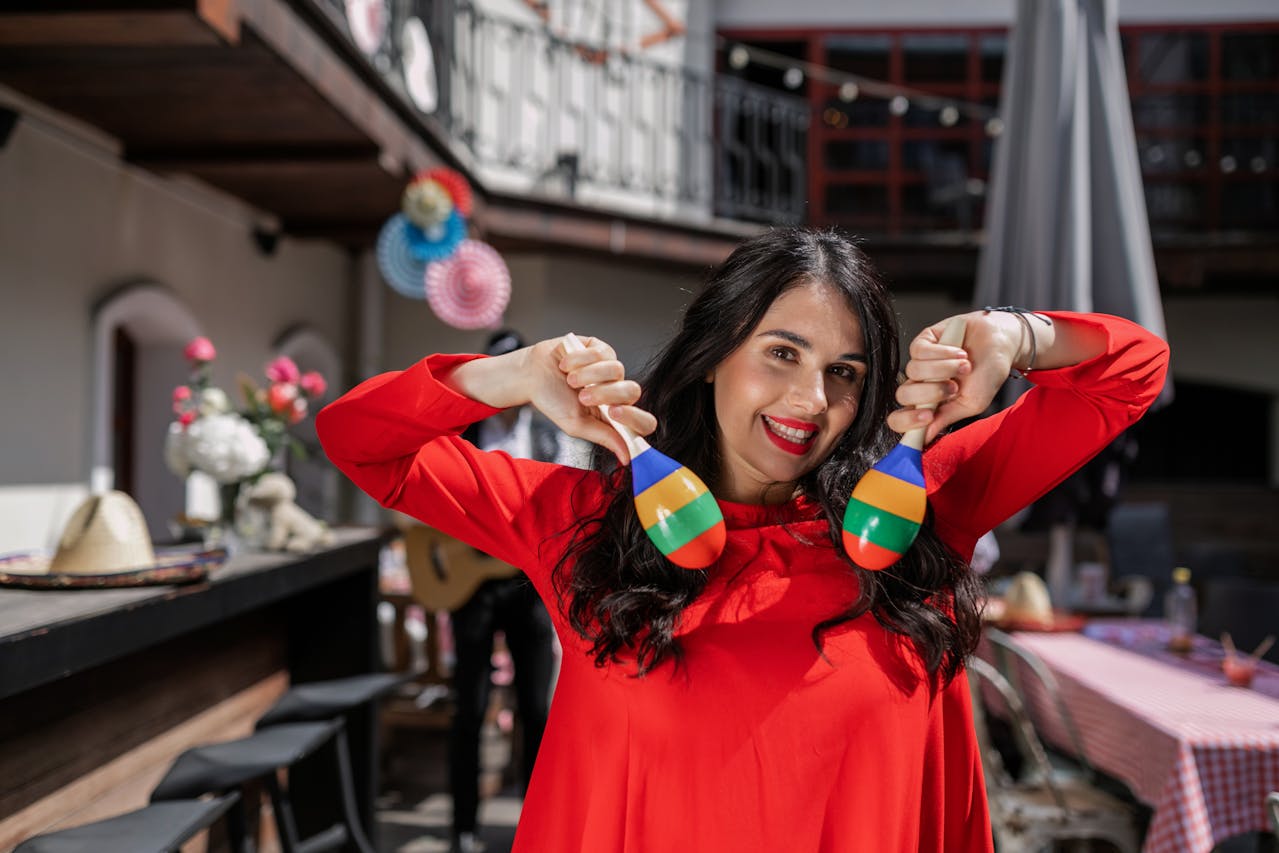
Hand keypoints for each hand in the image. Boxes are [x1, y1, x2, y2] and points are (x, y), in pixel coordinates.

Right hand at [530, 335, 656, 463]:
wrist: (531, 376)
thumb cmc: (554, 401)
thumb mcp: (576, 425)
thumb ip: (604, 437)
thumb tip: (627, 458)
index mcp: (615, 414)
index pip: (644, 421)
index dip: (636, 418)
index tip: (613, 413)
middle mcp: (618, 390)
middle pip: (634, 390)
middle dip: (605, 394)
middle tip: (582, 397)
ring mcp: (611, 368)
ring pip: (617, 370)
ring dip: (589, 376)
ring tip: (570, 380)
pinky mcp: (601, 349)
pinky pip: (601, 353)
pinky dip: (579, 360)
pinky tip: (566, 365)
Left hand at [887, 311, 1025, 443]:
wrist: (1002, 342)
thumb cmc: (988, 373)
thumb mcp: (972, 403)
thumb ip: (947, 418)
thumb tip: (925, 437)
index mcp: (930, 405)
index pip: (902, 419)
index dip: (907, 421)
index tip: (927, 417)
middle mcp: (922, 385)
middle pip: (903, 395)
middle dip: (930, 392)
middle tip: (954, 388)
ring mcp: (921, 363)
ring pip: (913, 371)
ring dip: (943, 369)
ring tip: (964, 366)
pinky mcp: (923, 342)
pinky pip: (919, 351)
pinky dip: (942, 352)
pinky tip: (959, 352)